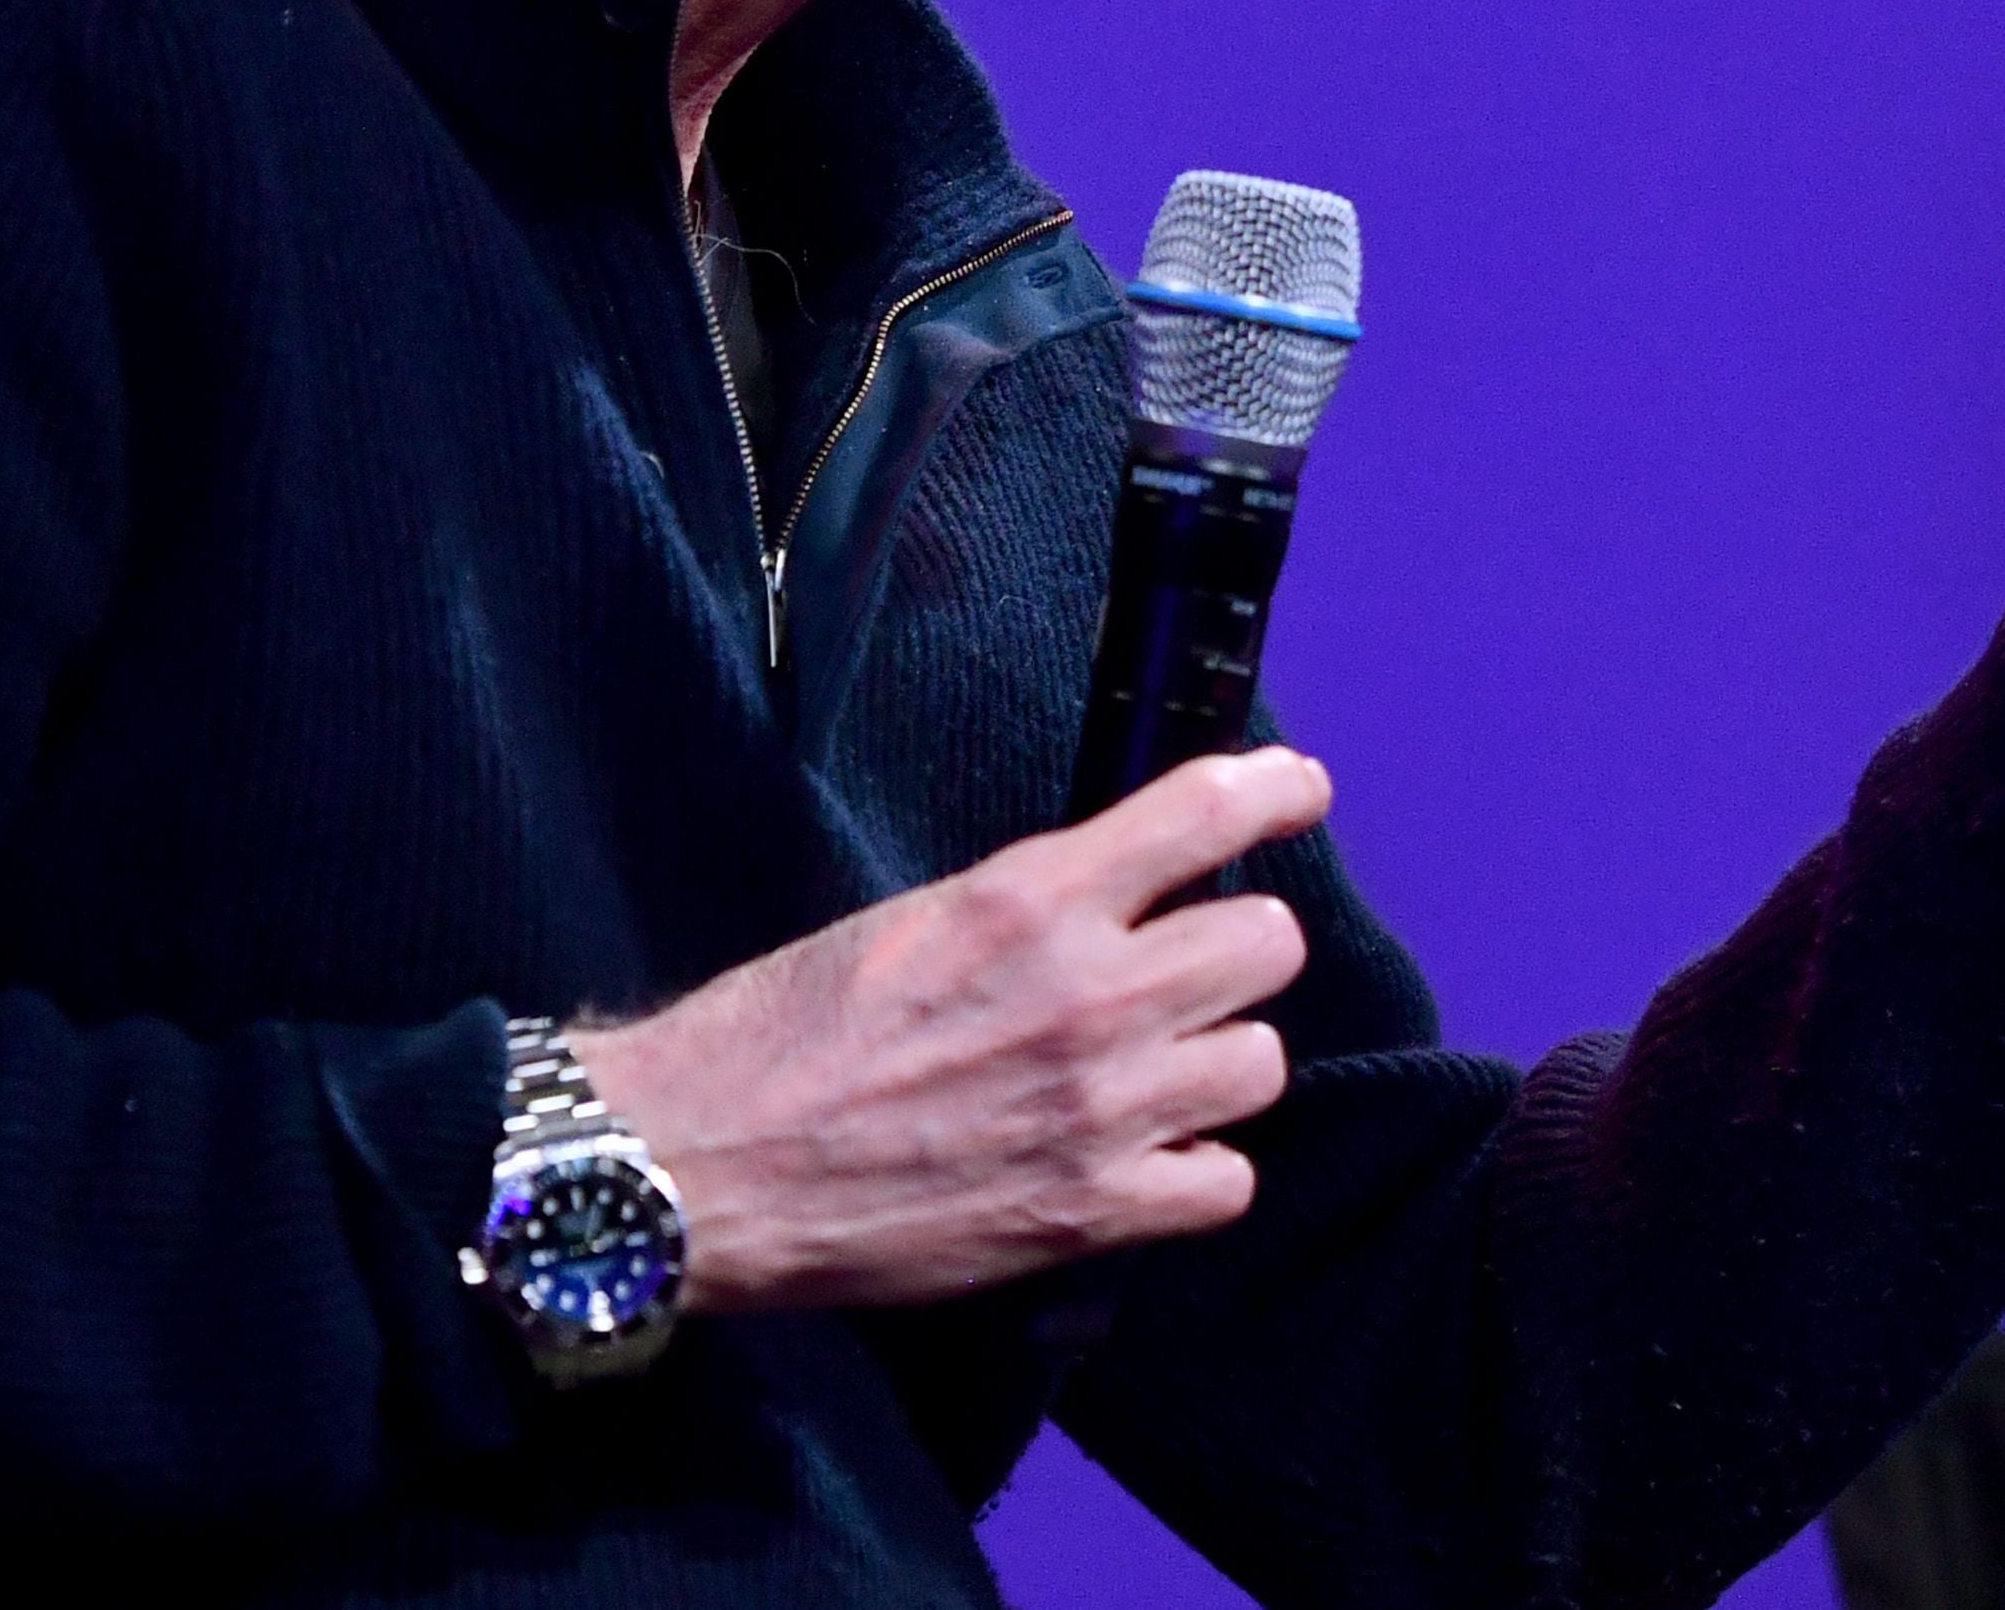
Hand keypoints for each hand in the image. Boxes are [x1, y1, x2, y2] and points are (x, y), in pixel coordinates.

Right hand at [578, 746, 1327, 1312]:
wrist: (705, 1164)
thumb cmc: (781, 1032)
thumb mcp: (910, 920)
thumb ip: (1026, 908)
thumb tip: (1114, 899)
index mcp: (1029, 898)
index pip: (1204, 813)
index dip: (1275, 794)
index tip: (1299, 792)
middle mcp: (1089, 994)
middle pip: (1267, 943)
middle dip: (1233, 947)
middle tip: (1184, 967)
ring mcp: (1103, 1109)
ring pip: (1262, 1061)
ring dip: (1217, 1059)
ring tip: (1160, 1068)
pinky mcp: (1094, 1212)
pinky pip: (1228, 1181)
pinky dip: (1197, 1169)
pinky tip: (1149, 1156)